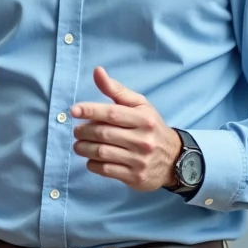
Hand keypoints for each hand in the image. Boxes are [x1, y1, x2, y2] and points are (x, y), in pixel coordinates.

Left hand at [71, 67, 181, 191]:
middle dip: (84, 131)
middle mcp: (143, 139)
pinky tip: (90, 159)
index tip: (73, 111)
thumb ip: (116, 89)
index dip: (90, 110)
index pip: (112, 113)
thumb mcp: (139, 105)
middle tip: (76, 131)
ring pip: (102, 152)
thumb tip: (97, 71)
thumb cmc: (150, 127)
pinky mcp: (136, 177)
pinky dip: (93, 164)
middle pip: (103, 134)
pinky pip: (106, 170)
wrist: (175, 159)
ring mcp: (140, 160)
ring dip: (84, 148)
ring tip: (78, 145)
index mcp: (143, 119)